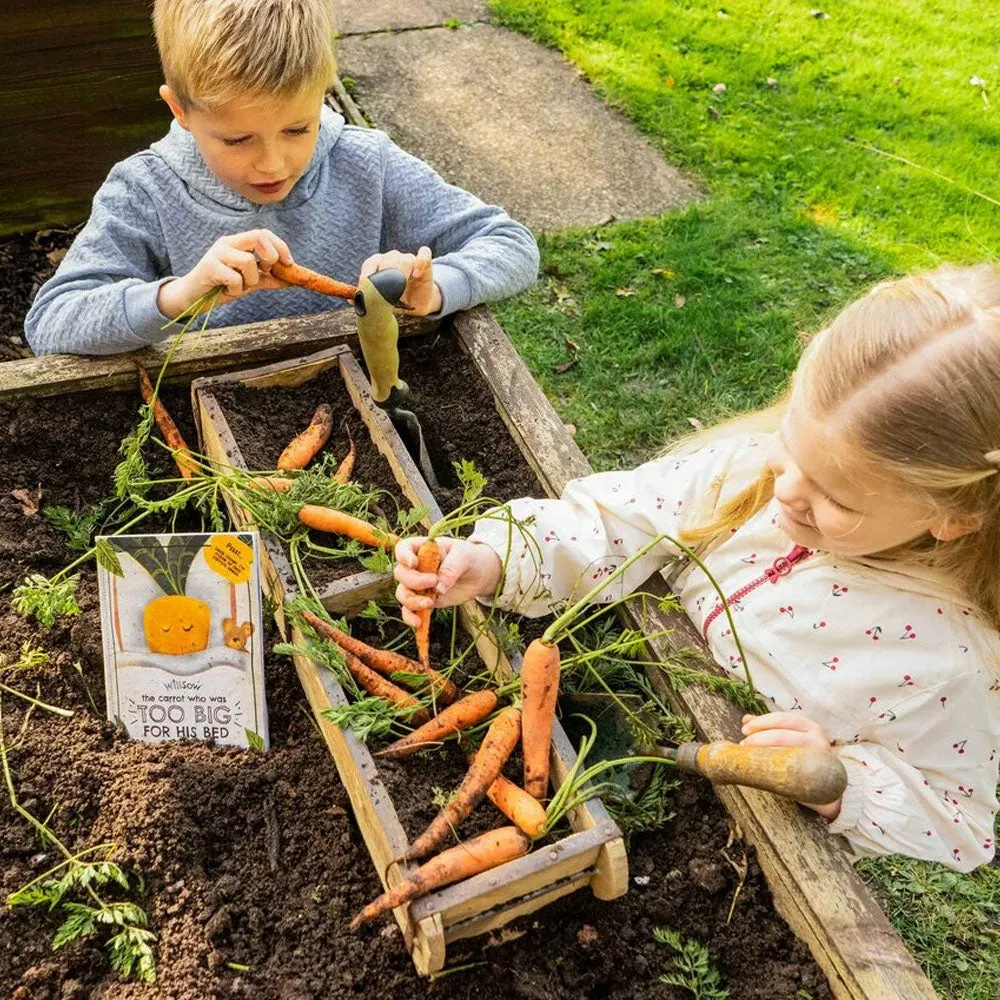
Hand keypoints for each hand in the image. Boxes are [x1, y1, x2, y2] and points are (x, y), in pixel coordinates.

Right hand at [158, 229, 292, 318]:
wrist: (193, 298)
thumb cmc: (222, 287)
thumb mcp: (250, 282)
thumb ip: (270, 278)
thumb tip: (294, 279)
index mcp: (238, 242)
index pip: (264, 234)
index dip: (280, 247)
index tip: (289, 264)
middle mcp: (228, 243)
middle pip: (258, 237)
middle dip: (270, 258)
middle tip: (264, 273)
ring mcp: (217, 253)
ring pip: (249, 261)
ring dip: (251, 281)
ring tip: (238, 287)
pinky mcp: (209, 267)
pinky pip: (235, 278)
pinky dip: (237, 290)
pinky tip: (226, 290)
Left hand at [360, 245, 441, 315]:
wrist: (416, 304)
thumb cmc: (395, 301)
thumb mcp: (381, 301)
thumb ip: (368, 298)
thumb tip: (350, 301)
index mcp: (378, 266)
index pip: (371, 263)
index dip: (370, 274)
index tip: (370, 287)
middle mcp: (392, 259)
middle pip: (388, 259)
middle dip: (387, 274)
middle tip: (387, 290)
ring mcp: (408, 260)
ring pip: (403, 257)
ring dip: (402, 271)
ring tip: (402, 286)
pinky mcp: (424, 263)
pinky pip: (424, 254)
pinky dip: (420, 262)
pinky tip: (416, 274)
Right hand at [394, 537, 502, 627]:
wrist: (480, 575)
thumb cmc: (470, 558)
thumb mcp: (464, 556)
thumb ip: (451, 568)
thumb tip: (438, 589)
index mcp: (423, 548)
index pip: (403, 548)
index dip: (403, 556)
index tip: (414, 564)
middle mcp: (416, 566)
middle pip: (401, 573)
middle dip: (414, 581)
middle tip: (434, 582)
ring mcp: (417, 584)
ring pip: (402, 593)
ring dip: (412, 601)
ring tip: (430, 603)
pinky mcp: (423, 600)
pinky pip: (409, 610)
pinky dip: (410, 617)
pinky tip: (419, 623)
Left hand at [741, 712, 841, 819]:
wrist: (829, 787)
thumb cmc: (803, 758)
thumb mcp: (790, 738)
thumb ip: (770, 728)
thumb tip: (746, 719)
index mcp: (809, 726)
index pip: (781, 718)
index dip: (760, 722)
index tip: (744, 729)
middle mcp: (818, 738)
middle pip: (780, 735)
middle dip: (757, 739)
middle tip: (744, 745)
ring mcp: (819, 757)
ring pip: (785, 751)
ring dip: (762, 752)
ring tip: (749, 756)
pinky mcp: (817, 776)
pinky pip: (791, 770)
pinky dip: (773, 768)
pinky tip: (762, 769)